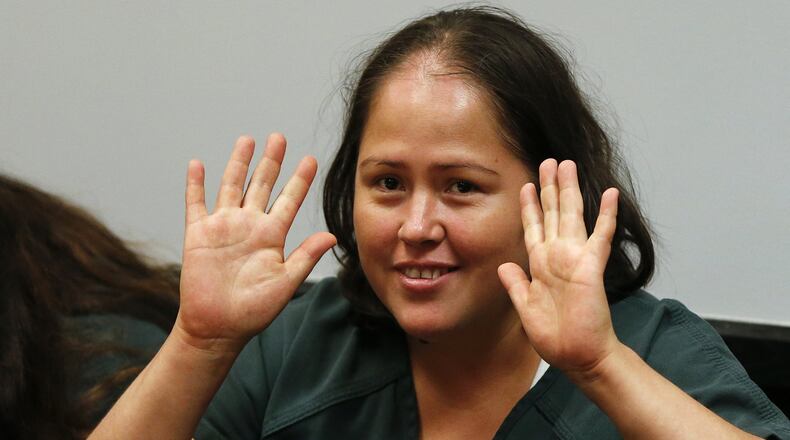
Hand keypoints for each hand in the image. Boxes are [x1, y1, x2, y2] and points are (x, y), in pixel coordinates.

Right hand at [176, 134, 335, 352]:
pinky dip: (195, 184)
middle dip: (271, 162)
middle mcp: (249, 226)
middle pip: (262, 185)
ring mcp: (223, 227)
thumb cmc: (253, 311)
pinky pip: (196, 204)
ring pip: (232, 186)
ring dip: (238, 163)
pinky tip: (198, 164)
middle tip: (279, 138)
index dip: (300, 180)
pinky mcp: (199, 234)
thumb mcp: (285, 283)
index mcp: (271, 236)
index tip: (311, 159)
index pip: (289, 200)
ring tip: (247, 141)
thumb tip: (332, 236)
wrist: (218, 328)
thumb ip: (306, 257)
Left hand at [498, 159, 619, 375]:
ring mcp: (576, 258)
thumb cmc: (556, 336)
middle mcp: (558, 256)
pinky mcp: (591, 267)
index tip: (526, 185)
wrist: (579, 356)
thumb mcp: (525, 308)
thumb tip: (504, 265)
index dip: (529, 206)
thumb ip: (516, 284)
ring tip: (568, 165)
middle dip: (549, 187)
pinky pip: (600, 236)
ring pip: (572, 215)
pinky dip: (606, 215)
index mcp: (541, 264)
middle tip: (549, 161)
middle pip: (552, 213)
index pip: (533, 228)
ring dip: (570, 190)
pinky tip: (610, 194)